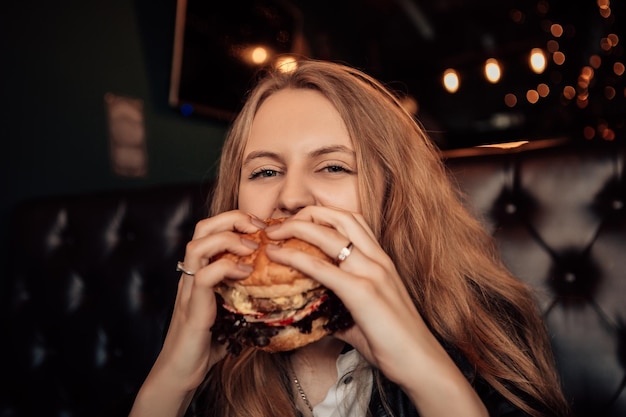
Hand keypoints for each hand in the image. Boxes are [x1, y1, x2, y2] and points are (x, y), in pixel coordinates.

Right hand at [136, 211, 264, 400]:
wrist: (180, 372)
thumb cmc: (207, 343)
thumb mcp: (230, 310)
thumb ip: (244, 293)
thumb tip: (279, 286)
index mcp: (199, 271)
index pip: (210, 229)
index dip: (234, 219)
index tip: (260, 225)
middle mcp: (190, 275)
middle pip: (202, 227)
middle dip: (232, 218)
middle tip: (257, 226)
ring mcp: (189, 290)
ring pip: (197, 246)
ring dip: (228, 239)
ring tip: (252, 247)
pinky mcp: (193, 308)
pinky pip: (205, 276)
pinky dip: (227, 268)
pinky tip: (246, 273)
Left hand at [263, 206, 425, 382]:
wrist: (421, 362)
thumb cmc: (396, 342)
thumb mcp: (366, 315)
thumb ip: (340, 309)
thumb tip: (317, 314)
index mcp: (381, 260)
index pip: (352, 219)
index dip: (322, 215)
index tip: (298, 222)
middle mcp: (377, 259)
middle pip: (339, 216)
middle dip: (306, 213)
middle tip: (279, 224)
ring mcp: (371, 272)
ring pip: (328, 233)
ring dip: (296, 227)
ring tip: (274, 234)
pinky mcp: (362, 292)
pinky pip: (321, 267)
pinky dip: (294, 257)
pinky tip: (277, 256)